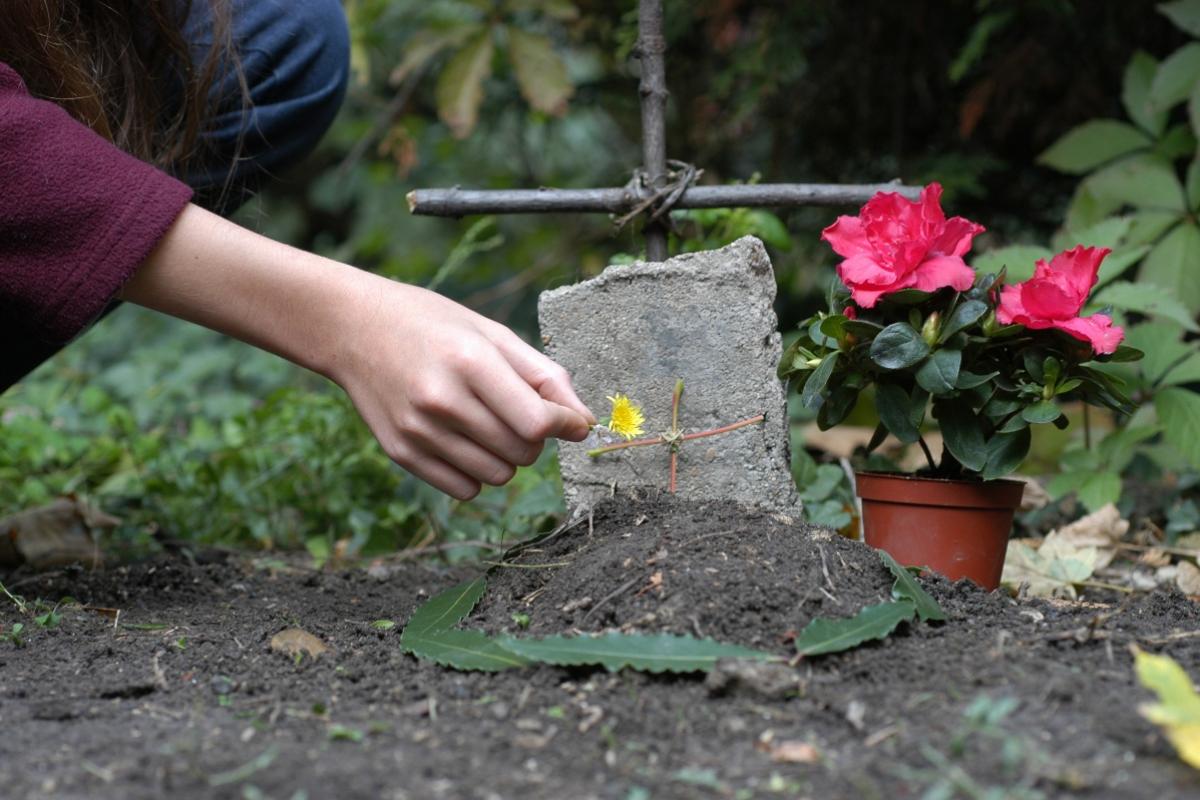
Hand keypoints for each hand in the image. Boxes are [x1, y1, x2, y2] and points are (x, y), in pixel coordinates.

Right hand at [330, 274, 593, 499]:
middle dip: (536, 438)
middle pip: (523, 451)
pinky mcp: (401, 452)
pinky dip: (478, 472)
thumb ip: (544, 375)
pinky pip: (466, 489)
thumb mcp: (492, 333)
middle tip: (519, 412)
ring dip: (508, 457)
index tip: (572, 422)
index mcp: (470, 361)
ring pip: (499, 475)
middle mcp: (442, 400)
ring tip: (489, 424)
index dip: (565, 426)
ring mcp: (418, 430)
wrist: (352, 329)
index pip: (537, 422)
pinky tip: (465, 441)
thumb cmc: (433, 325)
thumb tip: (585, 422)